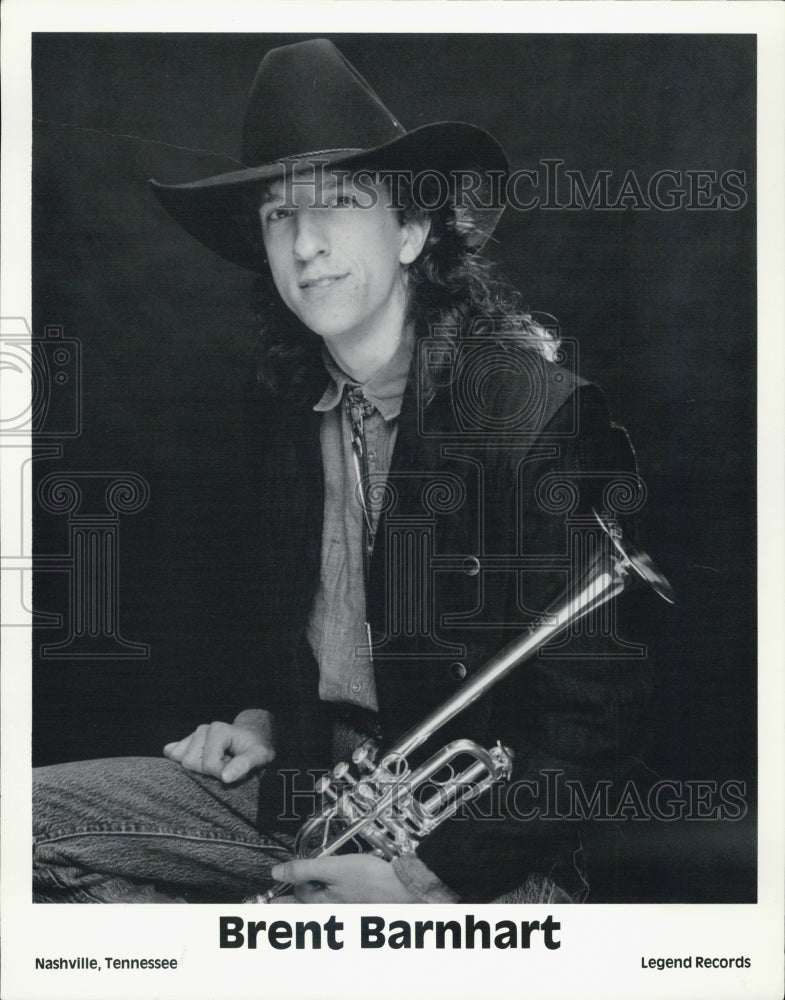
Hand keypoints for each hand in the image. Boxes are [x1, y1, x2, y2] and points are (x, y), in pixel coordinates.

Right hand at [163, 709, 274, 782]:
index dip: (222, 773)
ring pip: (182, 762)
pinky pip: (173, 755)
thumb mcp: (259, 756)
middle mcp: (202, 730)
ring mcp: (192, 736)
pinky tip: (199, 763)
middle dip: (208, 771)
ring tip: (218, 763)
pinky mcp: (185, 744)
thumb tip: (225, 777)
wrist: (251, 740)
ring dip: (201, 769)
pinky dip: (183, 763)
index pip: (209, 764)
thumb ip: (244, 764)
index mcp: (217, 730)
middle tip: (225, 765)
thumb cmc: (255, 748)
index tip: (235, 769)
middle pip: (190, 762)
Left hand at [270, 855, 418, 902]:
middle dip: (293, 897)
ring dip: (311, 895)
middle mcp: (331, 911)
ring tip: (304, 887)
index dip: (283, 888)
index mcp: (321, 905)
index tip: (269, 890)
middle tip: (279, 896)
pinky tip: (334, 883)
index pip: (294, 898)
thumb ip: (303, 869)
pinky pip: (335, 901)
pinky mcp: (355, 905)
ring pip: (320, 903)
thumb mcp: (332, 868)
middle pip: (305, 904)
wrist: (402, 886)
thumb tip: (277, 872)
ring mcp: (344, 909)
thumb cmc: (371, 879)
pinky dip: (329, 893)